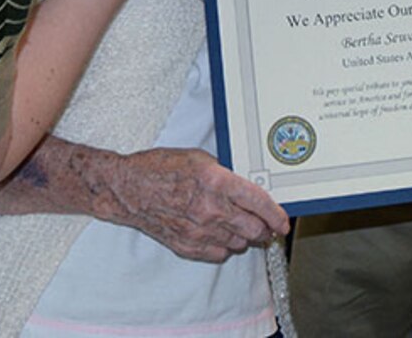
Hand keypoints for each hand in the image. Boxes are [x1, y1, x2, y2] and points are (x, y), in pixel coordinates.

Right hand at [108, 148, 288, 262]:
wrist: (128, 189)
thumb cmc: (159, 169)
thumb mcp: (199, 158)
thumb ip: (226, 174)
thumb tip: (246, 187)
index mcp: (216, 182)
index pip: (259, 203)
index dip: (276, 215)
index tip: (283, 221)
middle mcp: (210, 209)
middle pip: (254, 229)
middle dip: (265, 228)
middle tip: (267, 225)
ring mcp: (199, 231)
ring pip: (239, 244)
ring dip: (246, 238)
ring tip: (243, 228)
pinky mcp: (187, 245)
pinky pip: (219, 253)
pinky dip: (226, 246)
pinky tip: (223, 235)